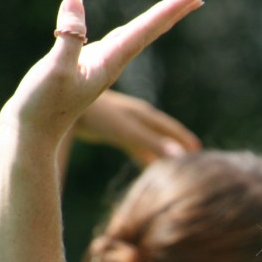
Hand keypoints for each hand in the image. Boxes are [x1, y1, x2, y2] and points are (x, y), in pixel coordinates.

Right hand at [0, 0, 202, 148]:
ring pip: (134, 38)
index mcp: (109, 63)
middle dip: (171, 13)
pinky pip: (115, 45)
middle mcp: (110, 65)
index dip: (168, 10)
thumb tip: (75, 0)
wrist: (32, 135)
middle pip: (147, 33)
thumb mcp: (55, 69)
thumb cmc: (42, 105)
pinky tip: (131, 31)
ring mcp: (99, 68)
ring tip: (175, 9)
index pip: (145, 30)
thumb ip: (69, 37)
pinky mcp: (86, 70)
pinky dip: (129, 33)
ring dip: (155, 22)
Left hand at [75, 90, 200, 166]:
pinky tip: (144, 161)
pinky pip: (132, 142)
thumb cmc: (98, 116)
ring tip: (172, 162)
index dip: (183, 139)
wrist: (63, 99)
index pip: (169, 128)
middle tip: (193, 154)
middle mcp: (135, 115)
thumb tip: (179, 156)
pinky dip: (142, 152)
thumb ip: (152, 143)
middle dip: (176, 142)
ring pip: (147, 137)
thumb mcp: (129, 131)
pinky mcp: (107, 128)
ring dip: (160, 148)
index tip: (198, 150)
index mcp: (142, 115)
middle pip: (161, 131)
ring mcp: (121, 121)